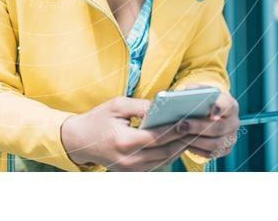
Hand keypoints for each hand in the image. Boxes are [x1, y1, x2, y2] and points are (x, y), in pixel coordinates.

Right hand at [60, 96, 192, 170]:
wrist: (79, 140)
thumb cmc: (98, 119)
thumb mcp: (117, 105)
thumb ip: (142, 107)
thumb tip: (164, 108)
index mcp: (125, 142)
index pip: (158, 137)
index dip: (176, 130)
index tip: (190, 120)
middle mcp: (129, 160)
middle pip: (165, 151)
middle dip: (183, 139)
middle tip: (198, 127)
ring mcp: (131, 169)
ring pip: (164, 160)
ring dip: (179, 148)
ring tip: (193, 134)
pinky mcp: (132, 172)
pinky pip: (156, 164)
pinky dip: (168, 153)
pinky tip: (177, 142)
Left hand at [178, 88, 239, 159]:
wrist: (209, 113)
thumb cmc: (203, 100)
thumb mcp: (200, 91)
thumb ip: (194, 91)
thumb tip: (184, 94)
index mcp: (230, 105)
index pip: (227, 107)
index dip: (219, 108)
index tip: (210, 110)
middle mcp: (234, 123)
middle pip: (218, 128)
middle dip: (198, 127)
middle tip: (181, 125)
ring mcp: (231, 138)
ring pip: (215, 144)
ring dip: (195, 140)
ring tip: (179, 136)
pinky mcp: (225, 149)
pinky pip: (211, 153)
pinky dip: (197, 149)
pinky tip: (185, 143)